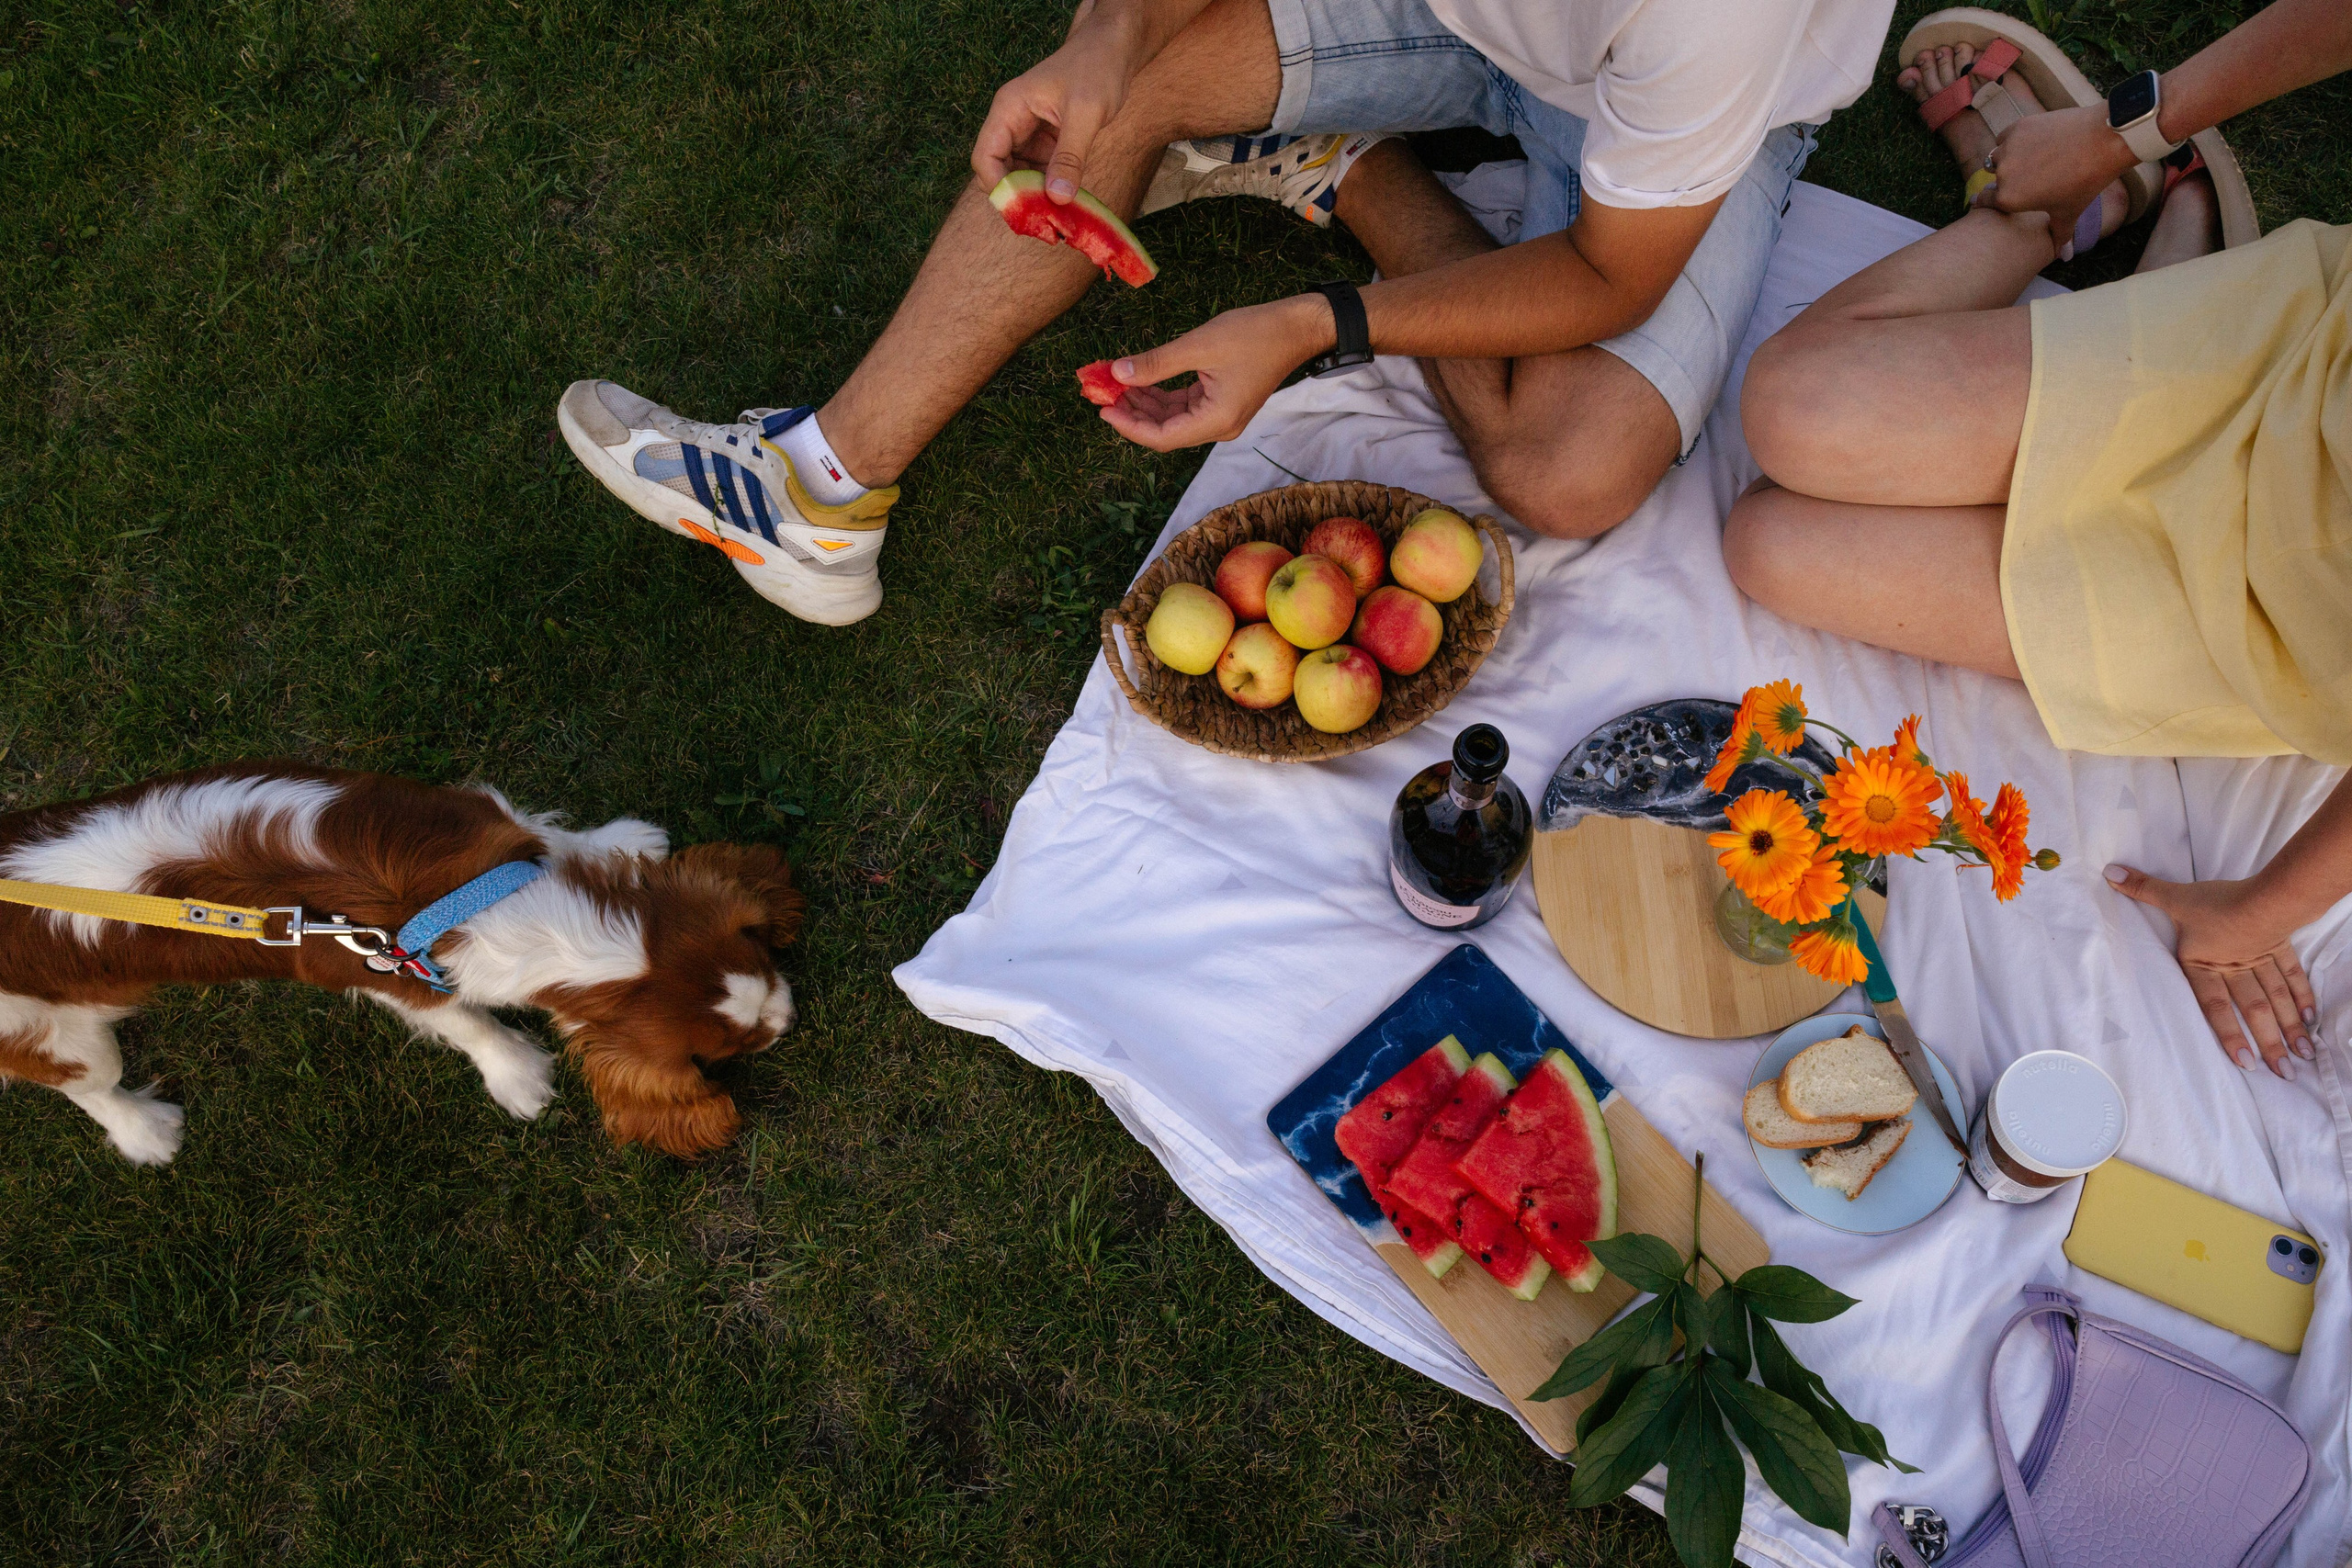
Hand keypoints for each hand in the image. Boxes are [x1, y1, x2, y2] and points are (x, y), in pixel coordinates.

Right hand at [971, 0, 1142, 198]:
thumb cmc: (1097, 69)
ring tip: (1059, 217)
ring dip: (1036, 197)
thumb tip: (1057, 198)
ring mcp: (1029, 134)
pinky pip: (1040, 173)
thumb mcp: (1085, 113)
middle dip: (1018, 197)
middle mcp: (1013, 122)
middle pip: (999, 172)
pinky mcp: (1047, 142)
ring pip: (1020, 177)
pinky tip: (1068, 203)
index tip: (1025, 211)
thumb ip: (1070, 156)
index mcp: (1009, 109)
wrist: (1115, 49)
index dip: (999, 188)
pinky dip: (1051, 189)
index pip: (985, 157)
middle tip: (1044, 223)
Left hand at [1098, 296, 1330, 450]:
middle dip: (1132, 414)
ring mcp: (1221, 416)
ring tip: (1115, 384)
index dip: (1129, 426)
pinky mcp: (1221, 404)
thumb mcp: (1200, 345)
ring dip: (1144, 404)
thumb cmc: (1255, 334)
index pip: (1162, 437)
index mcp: (1216, 419)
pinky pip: (1184, 408)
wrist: (1296, 328)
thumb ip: (1157, 363)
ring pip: (1172, 420)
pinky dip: (1161, 397)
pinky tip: (1140, 381)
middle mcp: (1219, 426)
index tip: (1103, 407)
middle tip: (1102, 392)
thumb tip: (1118, 373)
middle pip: (1165, 432)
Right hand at [1976, 104, 2138, 254]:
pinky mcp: (2018, 127)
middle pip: (1993, 177)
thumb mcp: (2070, 212)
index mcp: (2009, 199)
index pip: (1984, 201)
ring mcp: (2009, 148)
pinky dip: (2015, 141)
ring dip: (2008, 158)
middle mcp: (2002, 174)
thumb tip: (2062, 256)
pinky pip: (2006, 137)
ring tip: (2030, 158)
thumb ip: (2059, 235)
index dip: (1988, 200)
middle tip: (2027, 176)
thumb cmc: (2085, 181)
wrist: (2103, 141)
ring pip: (1998, 155)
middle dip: (2006, 178)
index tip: (1991, 198)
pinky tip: (2034, 143)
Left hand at [2104, 863, 2317, 1076]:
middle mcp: (2234, 968)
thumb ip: (2143, 888)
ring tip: (2300, 1057)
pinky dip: (2302, 998)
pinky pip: (2292, 977)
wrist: (2264, 897)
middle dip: (2268, 1042)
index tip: (2244, 1063)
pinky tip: (2310, 1020)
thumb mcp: (2175, 896)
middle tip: (2283, 1074)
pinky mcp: (2280, 948)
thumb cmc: (2216, 902)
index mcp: (2206, 964)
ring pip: (2276, 1000)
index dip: (2229, 1034)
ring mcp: (2261, 961)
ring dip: (2289, 1028)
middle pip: (2253, 1009)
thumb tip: (2109, 873)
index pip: (2213, 1005)